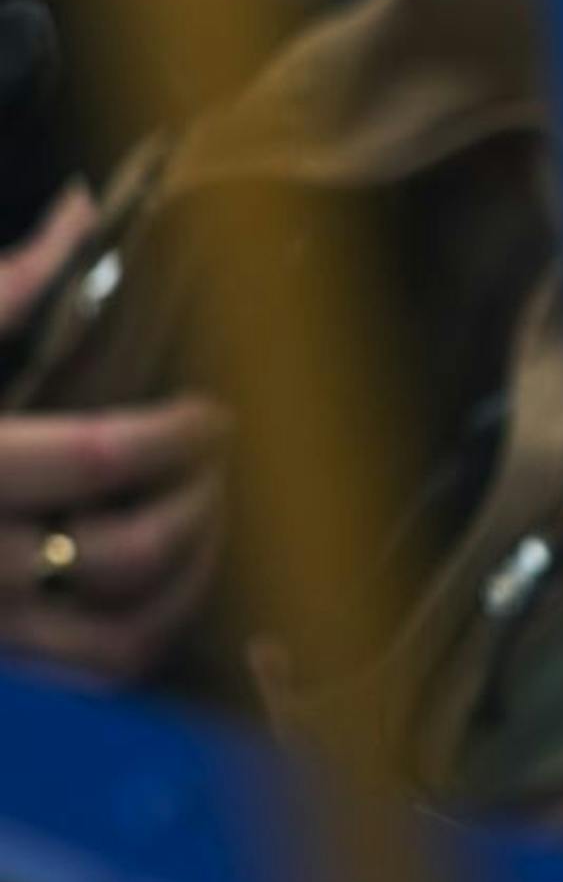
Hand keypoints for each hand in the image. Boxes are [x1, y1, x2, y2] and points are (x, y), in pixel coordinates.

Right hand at [0, 184, 229, 682]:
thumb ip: (5, 290)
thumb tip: (87, 213)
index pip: (100, 459)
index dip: (180, 435)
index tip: (216, 410)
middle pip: (129, 554)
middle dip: (200, 505)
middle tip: (222, 463)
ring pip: (125, 638)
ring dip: (191, 582)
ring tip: (211, 523)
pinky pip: (94, 668)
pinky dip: (153, 629)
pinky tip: (171, 577)